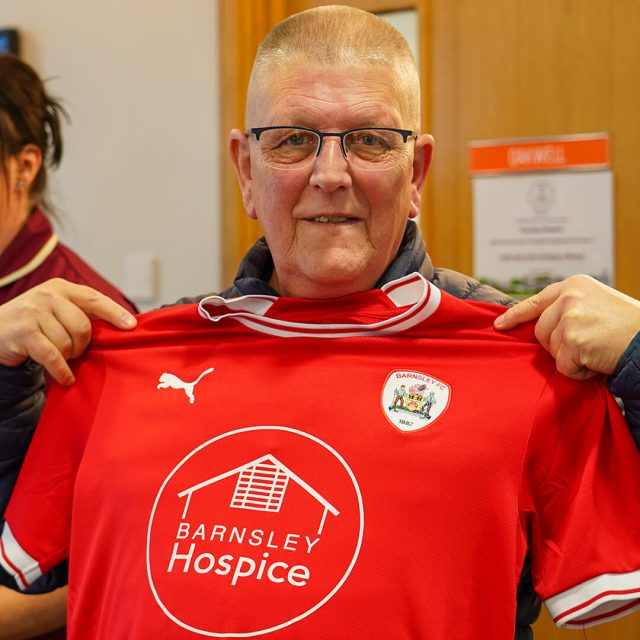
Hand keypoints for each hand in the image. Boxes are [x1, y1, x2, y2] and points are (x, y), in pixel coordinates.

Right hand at [0, 278, 136, 384]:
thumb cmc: (36, 322)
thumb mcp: (57, 309)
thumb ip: (82, 313)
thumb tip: (121, 326)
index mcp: (62, 288)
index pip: (95, 299)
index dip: (115, 313)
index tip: (132, 326)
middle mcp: (48, 295)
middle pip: (83, 327)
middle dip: (84, 345)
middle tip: (77, 351)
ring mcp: (34, 312)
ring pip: (67, 343)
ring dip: (69, 356)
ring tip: (63, 357)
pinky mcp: (24, 332)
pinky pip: (53, 356)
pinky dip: (62, 370)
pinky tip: (66, 377)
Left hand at [494, 275, 639, 378]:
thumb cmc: (627, 327)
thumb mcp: (596, 303)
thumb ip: (568, 308)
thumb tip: (540, 325)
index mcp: (574, 285)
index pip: (536, 301)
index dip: (515, 316)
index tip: (499, 325)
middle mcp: (569, 298)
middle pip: (541, 331)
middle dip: (558, 345)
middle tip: (588, 345)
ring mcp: (570, 318)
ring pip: (551, 350)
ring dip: (572, 358)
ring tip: (597, 350)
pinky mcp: (573, 341)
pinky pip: (564, 366)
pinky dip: (580, 372)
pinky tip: (598, 361)